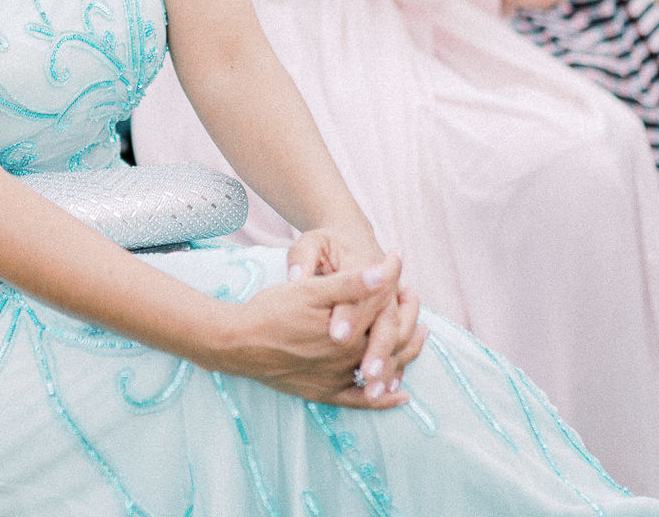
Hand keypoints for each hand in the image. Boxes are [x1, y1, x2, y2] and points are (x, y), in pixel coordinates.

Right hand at [224, 255, 417, 407]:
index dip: (393, 278)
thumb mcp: (310, 289)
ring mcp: (338, 379)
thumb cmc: (272, 310)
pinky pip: (360, 401)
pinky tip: (399, 395)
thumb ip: (350, 284)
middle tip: (415, 295)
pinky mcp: (325, 392)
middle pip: (391, 338)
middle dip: (410, 316)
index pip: (382, 303)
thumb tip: (383, 272)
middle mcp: (348, 358)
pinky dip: (382, 399)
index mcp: (348, 330)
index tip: (399, 258)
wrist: (237, 343)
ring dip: (405, 353)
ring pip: (383, 368)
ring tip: (421, 337)